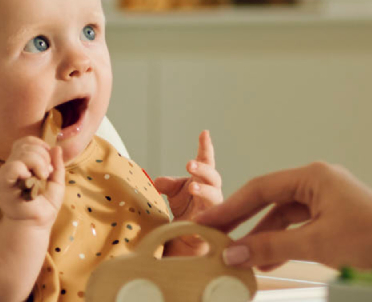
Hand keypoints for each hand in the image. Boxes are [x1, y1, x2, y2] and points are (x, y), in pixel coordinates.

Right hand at [0, 136, 66, 226]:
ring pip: (23, 153)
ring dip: (39, 162)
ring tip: (42, 178)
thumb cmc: (44, 204)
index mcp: (23, 163)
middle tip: (47, 174)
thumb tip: (57, 147)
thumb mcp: (57, 182)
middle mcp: (13, 165)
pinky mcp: (4, 184)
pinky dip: (25, 169)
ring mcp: (7, 174)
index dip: (41, 146)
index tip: (50, 163)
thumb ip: (57, 164)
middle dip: (44, 156)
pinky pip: (12, 166)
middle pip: (27, 145)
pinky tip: (32, 180)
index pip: (27, 142)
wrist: (37, 223)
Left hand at [153, 131, 224, 256]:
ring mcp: (213, 209)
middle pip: (213, 177)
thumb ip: (166, 184)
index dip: (206, 147)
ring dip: (204, 190)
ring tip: (192, 188)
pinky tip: (195, 217)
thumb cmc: (184, 210)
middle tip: (189, 164)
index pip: (205, 161)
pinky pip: (211, 220)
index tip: (204, 133)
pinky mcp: (212, 226)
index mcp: (202, 180)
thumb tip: (156, 181)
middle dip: (203, 170)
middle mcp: (211, 192)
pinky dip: (204, 216)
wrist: (186, 238)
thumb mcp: (172, 194)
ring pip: (215, 196)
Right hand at [193, 161, 371, 270]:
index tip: (209, 222)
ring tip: (240, 256)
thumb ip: (273, 247)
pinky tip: (266, 260)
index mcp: (314, 177)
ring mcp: (327, 198)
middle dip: (243, 222)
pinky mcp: (333, 216)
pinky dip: (282, 242)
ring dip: (262, 237)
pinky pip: (298, 226)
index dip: (232, 207)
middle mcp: (319, 182)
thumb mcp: (317, 244)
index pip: (261, 188)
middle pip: (269, 200)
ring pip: (283, 216)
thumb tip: (238, 251)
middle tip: (217, 239)